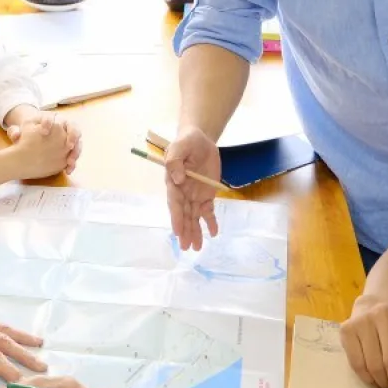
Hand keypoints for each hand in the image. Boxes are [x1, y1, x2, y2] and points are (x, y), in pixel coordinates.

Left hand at [5, 112, 72, 179]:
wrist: (36, 136)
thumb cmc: (30, 132)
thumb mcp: (22, 132)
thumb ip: (16, 132)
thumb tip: (14, 135)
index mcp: (50, 117)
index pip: (52, 117)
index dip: (48, 123)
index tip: (43, 132)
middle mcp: (63, 124)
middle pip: (72, 126)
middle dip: (72, 135)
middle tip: (68, 145)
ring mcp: (70, 135)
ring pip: (78, 140)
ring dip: (76, 151)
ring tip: (70, 161)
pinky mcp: (72, 146)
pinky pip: (76, 152)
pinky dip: (73, 161)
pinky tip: (68, 170)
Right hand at [164, 127, 221, 250]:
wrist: (199, 140)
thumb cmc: (186, 142)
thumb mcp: (179, 146)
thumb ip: (175, 161)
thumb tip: (178, 179)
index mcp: (173, 182)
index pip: (175, 203)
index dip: (176, 217)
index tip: (178, 231)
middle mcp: (183, 193)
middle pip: (184, 215)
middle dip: (185, 231)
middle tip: (186, 247)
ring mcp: (195, 195)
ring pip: (195, 217)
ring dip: (195, 232)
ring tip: (197, 248)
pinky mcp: (207, 195)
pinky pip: (208, 211)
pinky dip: (211, 222)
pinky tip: (214, 233)